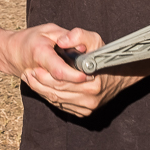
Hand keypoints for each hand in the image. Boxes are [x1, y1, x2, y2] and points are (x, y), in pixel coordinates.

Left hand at [5, 25, 133, 117]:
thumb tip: (62, 41)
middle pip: (57, 91)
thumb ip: (78, 36)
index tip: (34, 67)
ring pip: (57, 100)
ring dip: (42, 90)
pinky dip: (50, 97)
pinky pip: (62, 106)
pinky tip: (43, 87)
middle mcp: (91, 97)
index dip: (45, 74)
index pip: (62, 80)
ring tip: (32, 79)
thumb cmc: (104, 56)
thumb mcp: (94, 40)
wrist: (119, 76)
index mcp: (92, 81)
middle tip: (29, 72)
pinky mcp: (84, 112)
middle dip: (40, 82)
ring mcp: (88, 107)